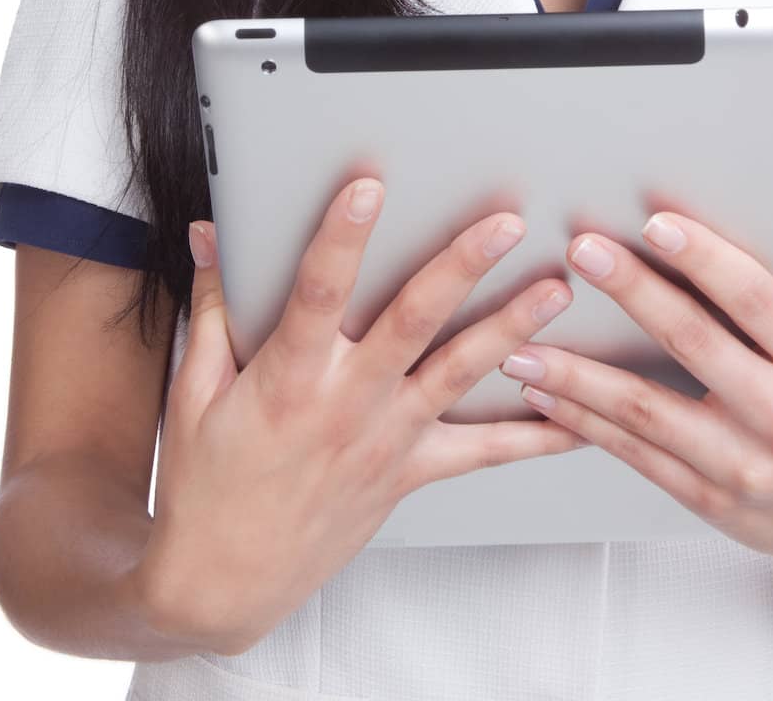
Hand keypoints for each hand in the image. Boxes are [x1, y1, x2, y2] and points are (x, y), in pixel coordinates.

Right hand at [139, 167, 585, 656]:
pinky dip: (535, 436)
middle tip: (503, 226)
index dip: (343, 238)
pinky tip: (576, 417)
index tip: (368, 188)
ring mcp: (385, 440)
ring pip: (458, 373)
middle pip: (412, 321)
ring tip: (555, 291)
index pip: (318, 291)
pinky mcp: (409, 473)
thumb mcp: (195, 388)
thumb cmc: (208, 484)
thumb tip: (210, 235)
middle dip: (461, 267)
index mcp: (288, 376)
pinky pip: (482, 453)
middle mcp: (346, 403)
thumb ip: (214, 305)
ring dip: (511, 327)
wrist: (222, 583)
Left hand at [498, 201, 772, 580]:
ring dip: (578, 376)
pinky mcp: (713, 501)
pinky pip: (638, 457)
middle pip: (693, 343)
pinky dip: (586, 425)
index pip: (755, 298)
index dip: (703, 258)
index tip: (656, 223)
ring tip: (524, 344)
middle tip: (580, 252)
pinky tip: (546, 399)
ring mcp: (745, 465)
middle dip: (632, 292)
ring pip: (648, 412)